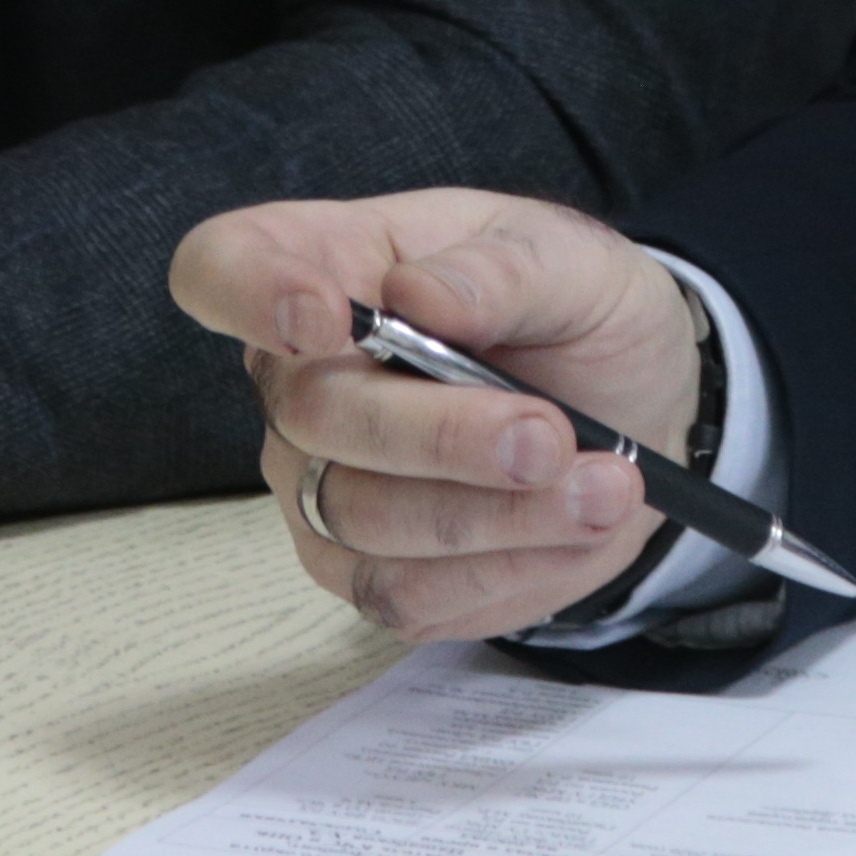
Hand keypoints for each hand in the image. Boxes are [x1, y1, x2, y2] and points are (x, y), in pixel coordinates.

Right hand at [171, 191, 698, 639]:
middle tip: (551, 436)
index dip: (249, 292)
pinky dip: (507, 566)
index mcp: (331, 266)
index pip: (223, 266)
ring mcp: (322, 486)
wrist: (633, 408)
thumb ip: (503, 271)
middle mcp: (300, 383)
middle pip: (315, 416)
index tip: (326, 317)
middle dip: (445, 435)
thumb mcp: (571, 262)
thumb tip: (417, 294)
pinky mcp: (366, 572)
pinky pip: (408, 594)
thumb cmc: (575, 314)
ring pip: (365, 520)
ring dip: (498, 513)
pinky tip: (572, 527)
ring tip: (602, 486)